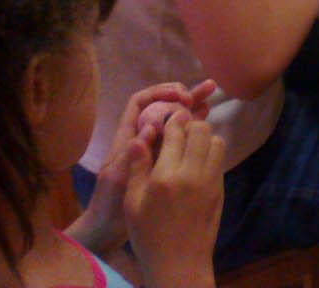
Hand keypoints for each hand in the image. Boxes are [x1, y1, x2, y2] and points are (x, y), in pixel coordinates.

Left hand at [77, 80, 218, 255]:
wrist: (107, 230)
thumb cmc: (109, 204)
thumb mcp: (118, 178)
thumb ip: (133, 153)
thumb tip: (151, 127)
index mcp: (126, 138)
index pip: (141, 102)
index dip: (160, 93)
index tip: (181, 98)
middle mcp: (141, 138)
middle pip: (161, 107)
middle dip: (183, 94)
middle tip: (207, 88)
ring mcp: (153, 149)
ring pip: (172, 121)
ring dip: (191, 107)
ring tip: (212, 94)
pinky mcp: (162, 162)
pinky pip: (178, 139)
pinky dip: (191, 127)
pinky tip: (206, 122)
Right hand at [125, 118, 226, 287]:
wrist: (179, 264)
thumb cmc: (148, 236)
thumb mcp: (133, 204)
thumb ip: (137, 168)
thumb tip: (139, 136)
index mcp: (166, 176)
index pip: (175, 132)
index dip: (172, 120)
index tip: (167, 118)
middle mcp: (192, 173)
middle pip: (201, 129)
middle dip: (189, 125)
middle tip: (177, 132)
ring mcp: (211, 181)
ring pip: (216, 141)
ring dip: (203, 138)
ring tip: (188, 148)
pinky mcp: (220, 189)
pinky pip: (220, 159)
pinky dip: (210, 153)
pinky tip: (196, 163)